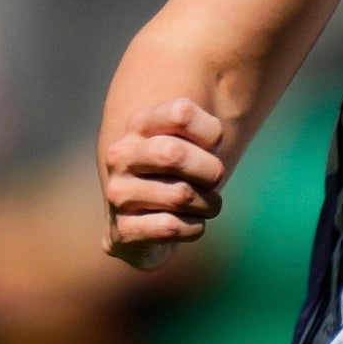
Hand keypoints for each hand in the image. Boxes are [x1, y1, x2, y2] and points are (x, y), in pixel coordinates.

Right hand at [102, 98, 229, 269]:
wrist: (153, 220)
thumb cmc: (188, 173)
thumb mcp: (202, 140)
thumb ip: (213, 125)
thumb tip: (226, 117)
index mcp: (140, 124)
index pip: (181, 112)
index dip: (211, 133)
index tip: (210, 146)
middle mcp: (120, 155)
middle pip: (174, 154)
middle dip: (210, 172)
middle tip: (211, 181)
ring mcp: (117, 193)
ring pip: (180, 195)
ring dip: (206, 205)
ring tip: (199, 204)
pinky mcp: (121, 231)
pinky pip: (170, 227)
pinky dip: (192, 228)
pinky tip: (184, 224)